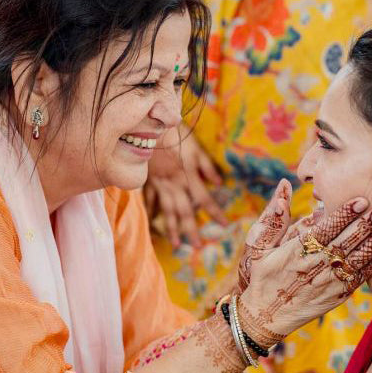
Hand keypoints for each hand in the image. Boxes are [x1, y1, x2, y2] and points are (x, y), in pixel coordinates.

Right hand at [144, 128, 226, 247]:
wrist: (147, 125)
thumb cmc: (175, 133)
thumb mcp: (196, 147)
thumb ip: (207, 166)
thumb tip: (219, 184)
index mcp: (188, 177)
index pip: (205, 200)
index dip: (215, 213)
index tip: (224, 225)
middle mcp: (174, 185)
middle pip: (185, 212)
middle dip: (192, 230)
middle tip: (198, 247)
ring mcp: (160, 184)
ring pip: (167, 211)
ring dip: (172, 229)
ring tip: (177, 244)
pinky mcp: (148, 180)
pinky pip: (150, 200)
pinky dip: (152, 212)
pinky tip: (154, 222)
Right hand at [238, 190, 371, 344]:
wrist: (265, 316)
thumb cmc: (262, 276)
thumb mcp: (259, 246)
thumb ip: (274, 217)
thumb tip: (284, 187)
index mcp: (297, 251)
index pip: (325, 229)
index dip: (344, 214)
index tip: (361, 201)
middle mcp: (314, 266)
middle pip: (345, 242)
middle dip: (365, 226)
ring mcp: (327, 283)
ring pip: (355, 260)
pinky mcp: (335, 296)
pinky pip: (358, 279)